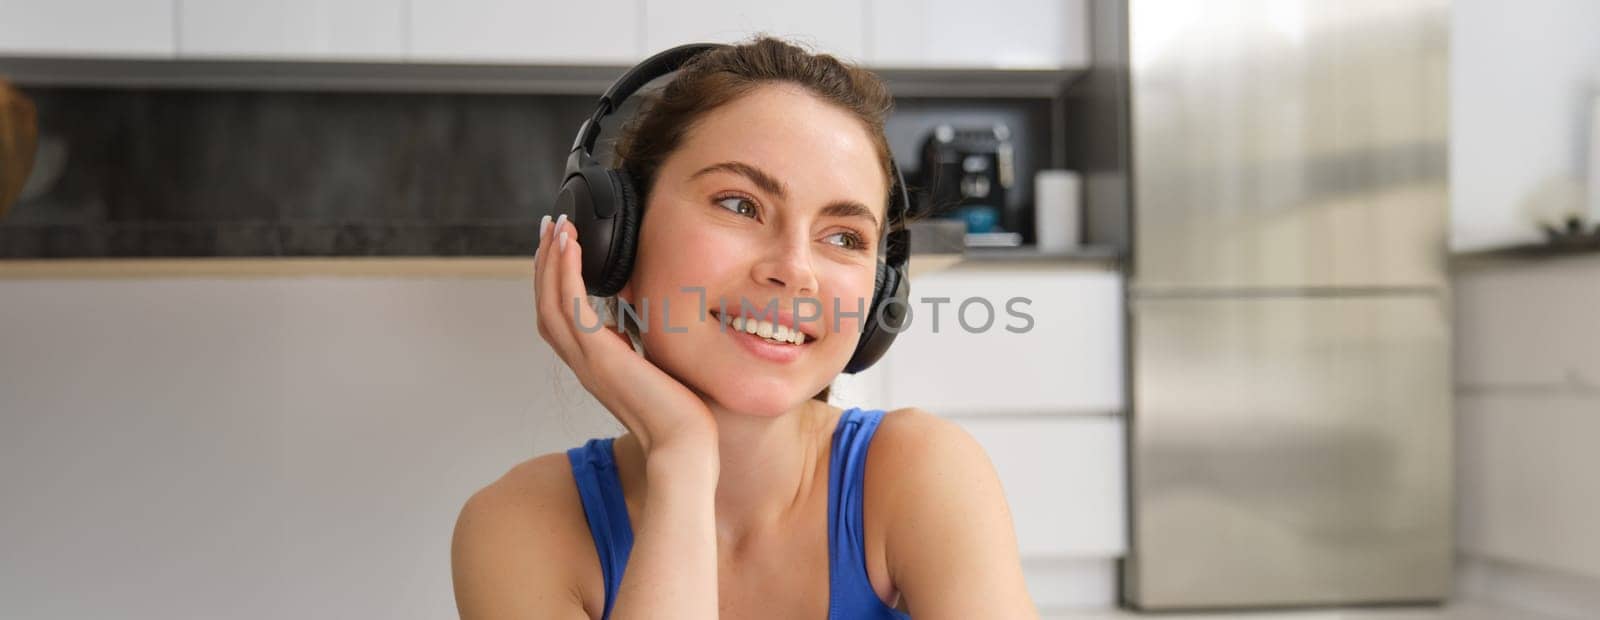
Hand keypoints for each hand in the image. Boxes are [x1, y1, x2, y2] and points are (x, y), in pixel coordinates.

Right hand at [534, 213, 718, 462]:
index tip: (560, 249)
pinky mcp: (600, 356)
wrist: (684, 445)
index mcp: (593, 365)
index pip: (559, 317)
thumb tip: (633, 323)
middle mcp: (583, 363)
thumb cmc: (679, 414)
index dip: (554, 283)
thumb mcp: (652, 368)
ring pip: (551, 302)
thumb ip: (636, 347)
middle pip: (545, 305)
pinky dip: (566, 273)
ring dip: (551, 260)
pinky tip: (571, 246)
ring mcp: (588, 360)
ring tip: (557, 227)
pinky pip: (571, 306)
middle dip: (545, 263)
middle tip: (550, 227)